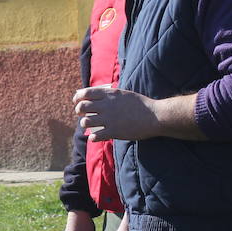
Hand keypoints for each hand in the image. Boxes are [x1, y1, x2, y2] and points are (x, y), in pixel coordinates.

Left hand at [74, 86, 203, 140]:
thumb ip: (108, 95)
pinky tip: (96, 137)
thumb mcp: (123, 94)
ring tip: (90, 126)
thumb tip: (93, 97)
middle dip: (79, 111)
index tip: (77, 102)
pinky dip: (93, 137)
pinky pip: (95, 136)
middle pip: (82, 107)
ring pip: (85, 122)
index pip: (85, 93)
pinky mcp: (113, 132)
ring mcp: (109, 119)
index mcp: (109, 94)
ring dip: (85, 124)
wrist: (154, 116)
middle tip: (83, 115)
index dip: (77, 98)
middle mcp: (107, 106)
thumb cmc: (140, 105)